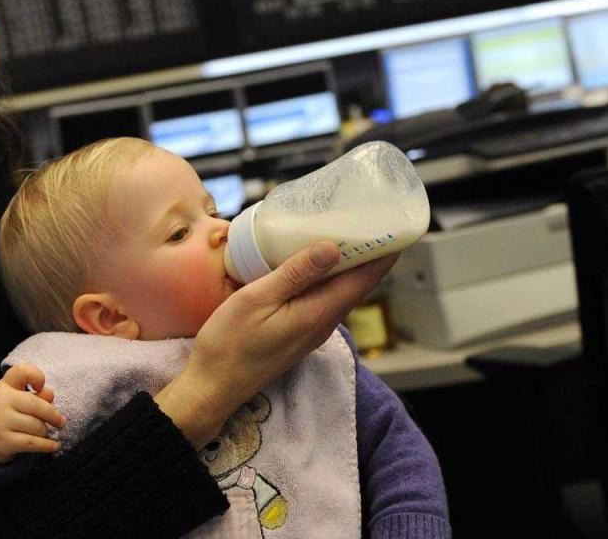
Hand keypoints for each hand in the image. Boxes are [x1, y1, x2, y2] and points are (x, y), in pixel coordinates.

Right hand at [0, 364, 66, 463]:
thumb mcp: (10, 395)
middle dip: (53, 416)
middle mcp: (0, 403)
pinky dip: (46, 445)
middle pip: (38, 406)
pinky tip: (53, 446)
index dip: (37, 377)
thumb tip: (49, 395)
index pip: (23, 372)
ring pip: (38, 426)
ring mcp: (1, 424)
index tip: (41, 387)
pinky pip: (32, 443)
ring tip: (47, 433)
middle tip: (61, 422)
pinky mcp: (2, 443)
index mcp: (3, 388)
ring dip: (46, 431)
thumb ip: (31, 390)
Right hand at [155, 242, 397, 447]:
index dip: (384, 253)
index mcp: (319, 313)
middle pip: (358, 284)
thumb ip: (296, 274)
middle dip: (369, 253)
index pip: (365, 279)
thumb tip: (333, 247)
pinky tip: (316, 262)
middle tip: (370, 218)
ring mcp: (313, 330)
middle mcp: (324, 323)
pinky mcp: (300, 333)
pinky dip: (329, 277)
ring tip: (347, 231)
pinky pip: (325, 299)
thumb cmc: (229, 343)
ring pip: (342, 292)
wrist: (212, 389)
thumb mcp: (257, 300)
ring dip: (349, 264)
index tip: (395, 226)